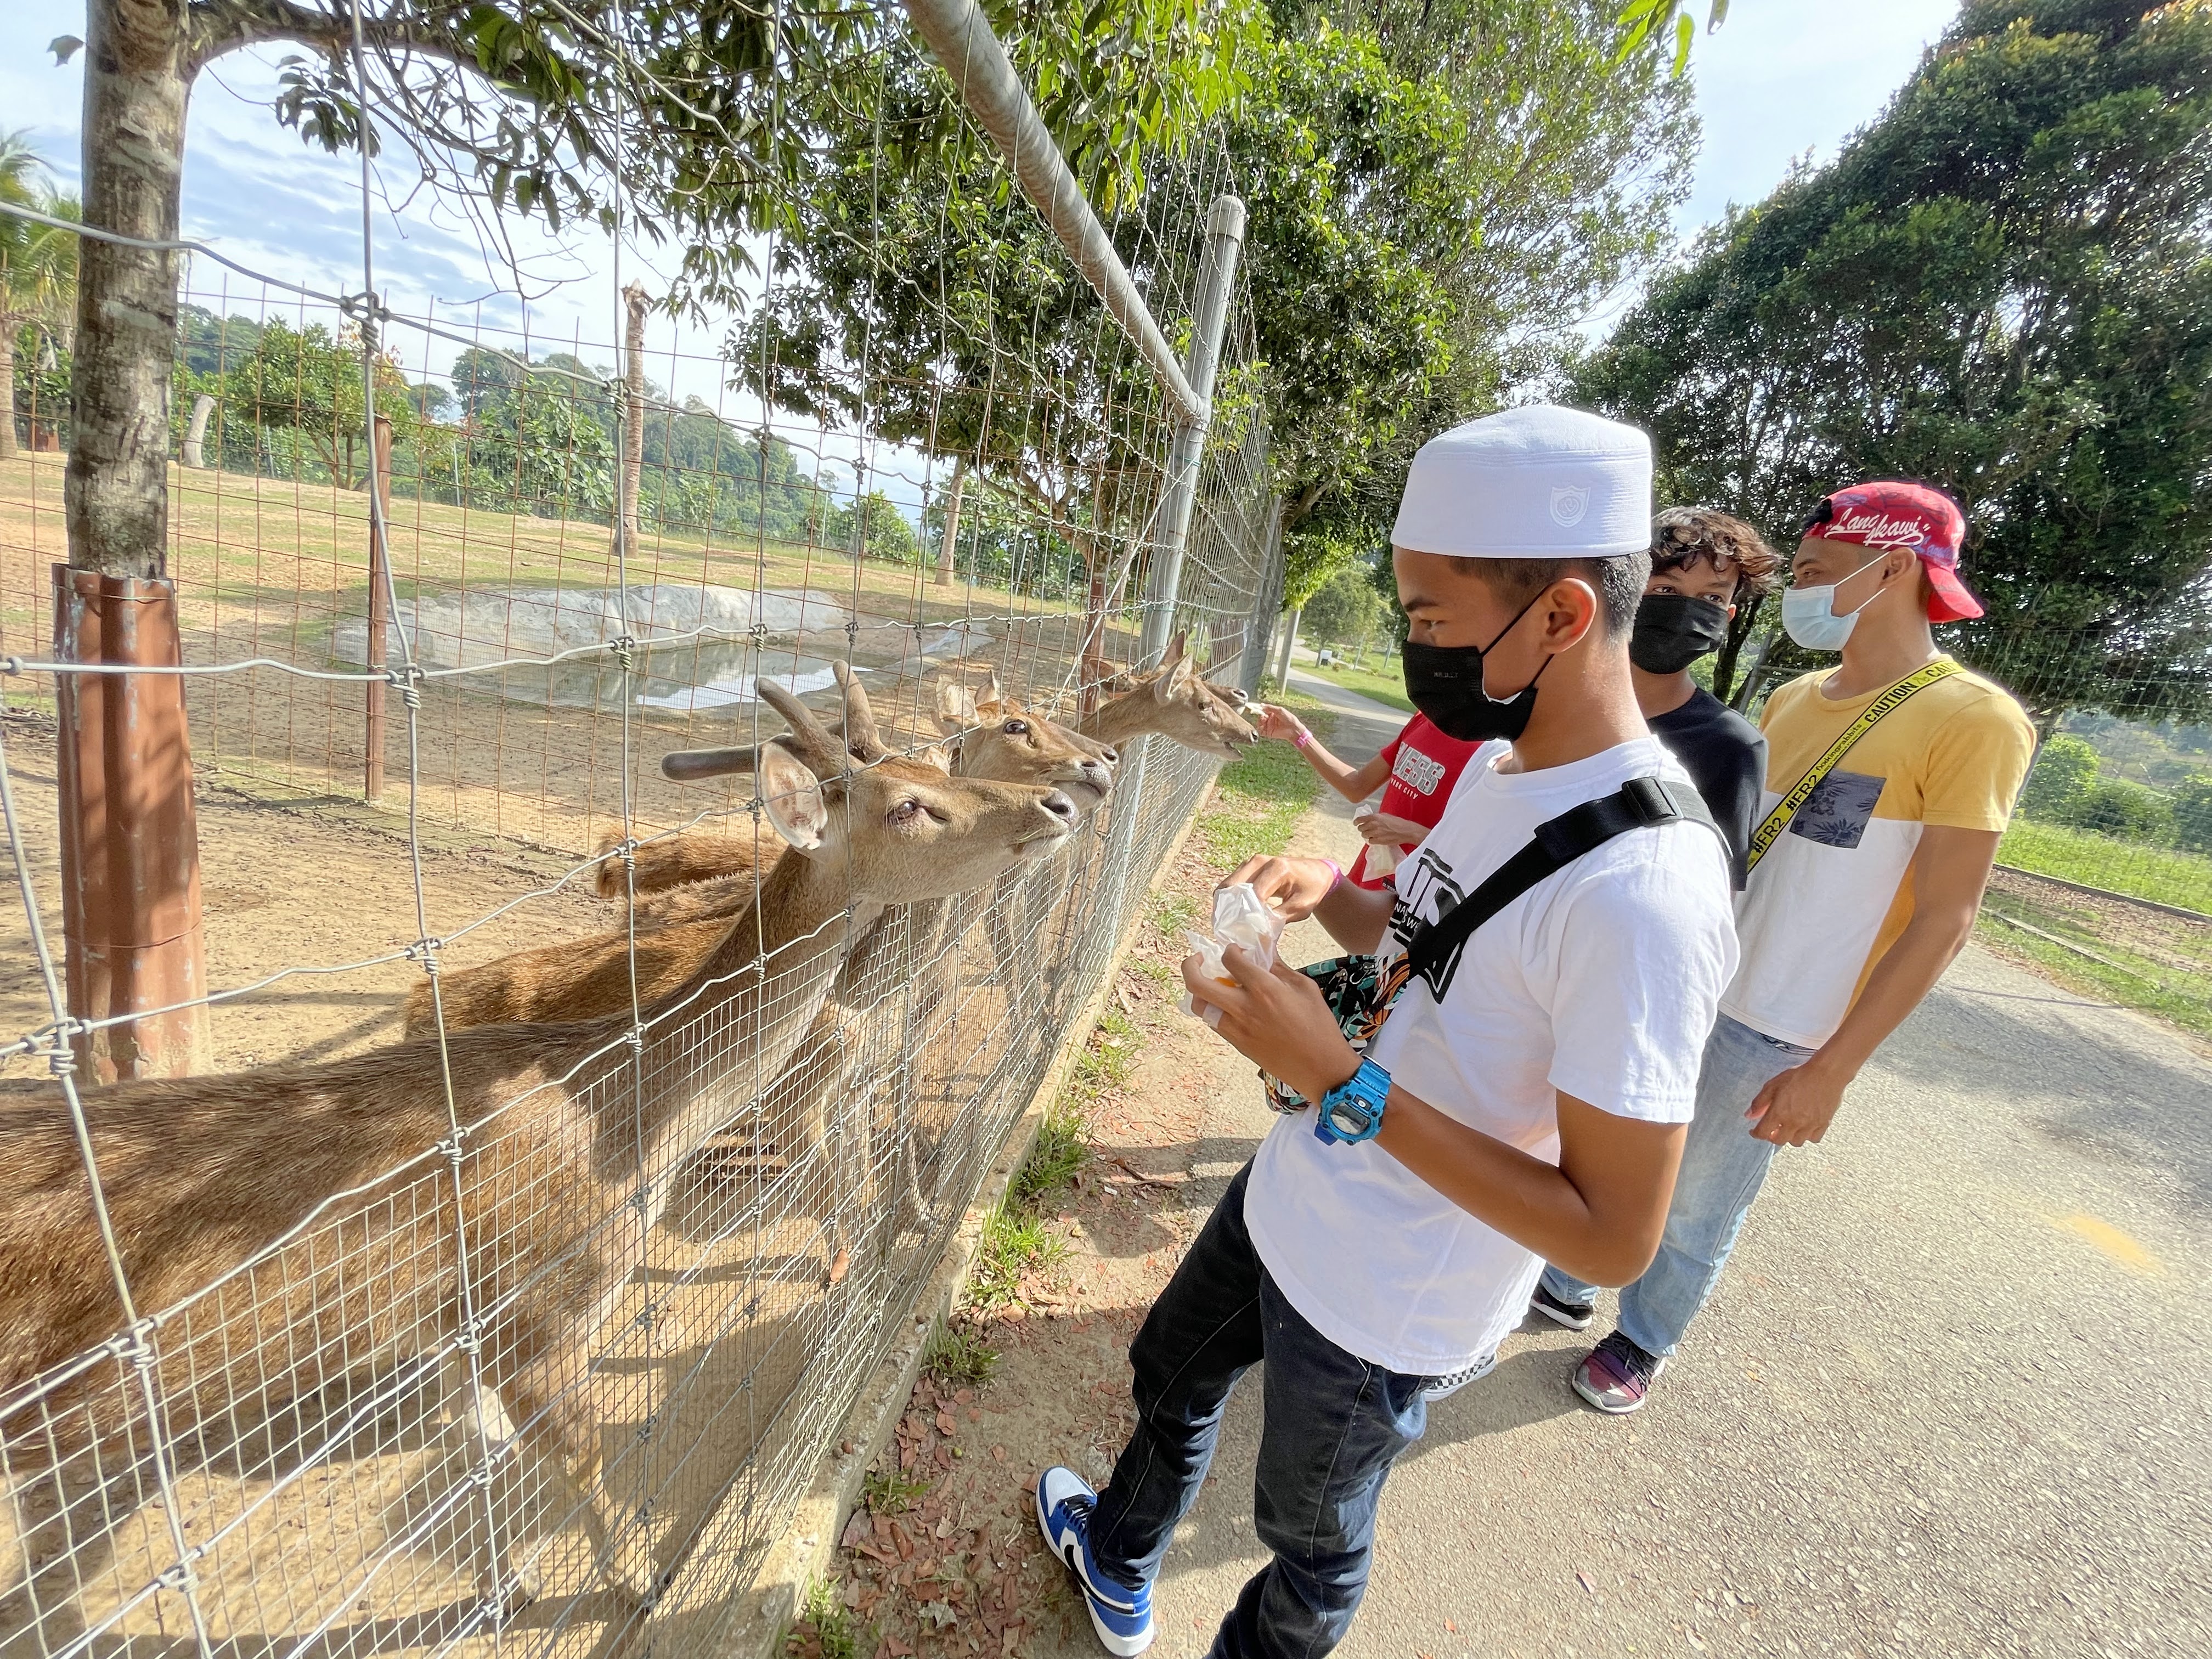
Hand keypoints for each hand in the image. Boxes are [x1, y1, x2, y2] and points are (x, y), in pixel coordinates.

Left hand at [1182, 944, 1359, 1103]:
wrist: (1320, 1068)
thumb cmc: (1319, 1026)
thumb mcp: (1305, 988)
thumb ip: (1280, 968)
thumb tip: (1263, 952)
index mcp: (1264, 989)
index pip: (1231, 959)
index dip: (1230, 949)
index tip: (1236, 950)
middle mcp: (1243, 1008)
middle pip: (1197, 983)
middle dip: (1190, 965)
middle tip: (1199, 959)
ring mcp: (1236, 1028)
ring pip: (1199, 1006)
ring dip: (1199, 990)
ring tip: (1209, 983)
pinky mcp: (1237, 1044)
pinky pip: (1213, 1022)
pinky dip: (1212, 1008)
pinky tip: (1224, 1003)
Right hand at [1222, 854, 1336, 922]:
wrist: (1316, 872)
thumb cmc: (1311, 889)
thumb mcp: (1302, 907)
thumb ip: (1280, 918)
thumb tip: (1259, 931)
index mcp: (1277, 868)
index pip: (1255, 893)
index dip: (1248, 914)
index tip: (1247, 931)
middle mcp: (1260, 861)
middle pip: (1233, 886)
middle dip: (1229, 909)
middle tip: (1228, 930)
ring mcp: (1251, 862)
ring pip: (1228, 885)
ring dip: (1224, 904)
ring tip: (1226, 924)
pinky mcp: (1246, 867)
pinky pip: (1230, 884)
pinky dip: (1227, 899)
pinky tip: (1229, 915)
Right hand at [1252, 703, 1307, 744]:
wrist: (1293, 729)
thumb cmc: (1289, 718)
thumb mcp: (1279, 710)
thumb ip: (1270, 707)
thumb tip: (1261, 705)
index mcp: (1273, 713)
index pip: (1264, 710)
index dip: (1259, 709)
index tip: (1255, 707)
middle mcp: (1270, 719)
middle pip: (1261, 716)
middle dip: (1260, 714)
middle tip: (1262, 714)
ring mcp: (1269, 726)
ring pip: (1259, 723)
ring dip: (1260, 720)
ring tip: (1263, 719)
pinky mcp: (1268, 733)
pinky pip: (1260, 731)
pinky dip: (1259, 728)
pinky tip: (1262, 726)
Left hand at [1354, 811, 1426, 847]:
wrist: (1405, 831)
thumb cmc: (1398, 822)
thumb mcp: (1385, 815)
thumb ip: (1376, 817)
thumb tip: (1369, 819)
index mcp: (1375, 817)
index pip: (1360, 819)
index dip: (1357, 822)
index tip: (1356, 823)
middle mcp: (1373, 824)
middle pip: (1361, 828)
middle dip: (1363, 828)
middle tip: (1366, 829)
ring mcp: (1375, 833)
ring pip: (1364, 835)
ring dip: (1367, 834)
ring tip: (1372, 834)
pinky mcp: (1378, 841)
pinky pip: (1370, 841)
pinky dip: (1372, 840)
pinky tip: (1376, 838)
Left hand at [1744, 1057, 1850, 1145]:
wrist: (1825, 1074)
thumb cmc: (1798, 1076)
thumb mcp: (1773, 1085)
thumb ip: (1760, 1102)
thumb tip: (1749, 1115)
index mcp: (1779, 1113)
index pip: (1763, 1133)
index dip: (1755, 1133)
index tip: (1754, 1131)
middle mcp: (1794, 1123)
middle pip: (1779, 1141)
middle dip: (1772, 1136)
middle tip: (1772, 1128)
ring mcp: (1810, 1125)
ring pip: (1796, 1142)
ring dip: (1789, 1137)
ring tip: (1789, 1127)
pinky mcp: (1823, 1124)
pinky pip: (1814, 1139)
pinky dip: (1807, 1136)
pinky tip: (1805, 1127)